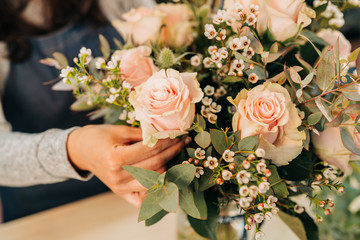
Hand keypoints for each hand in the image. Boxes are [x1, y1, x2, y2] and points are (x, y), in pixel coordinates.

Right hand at [67, 125, 189, 206]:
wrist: (81, 151)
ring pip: (155, 180)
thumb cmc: (99, 137)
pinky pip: (144, 197)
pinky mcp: (121, 193)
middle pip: (156, 165)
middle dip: (173, 151)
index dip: (169, 141)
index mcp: (116, 158)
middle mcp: (119, 176)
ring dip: (170, 167)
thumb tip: (166, 133)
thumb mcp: (120, 130)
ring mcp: (120, 188)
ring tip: (177, 154)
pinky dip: (157, 190)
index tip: (180, 134)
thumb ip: (143, 134)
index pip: (152, 150)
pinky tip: (167, 179)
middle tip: (184, 141)